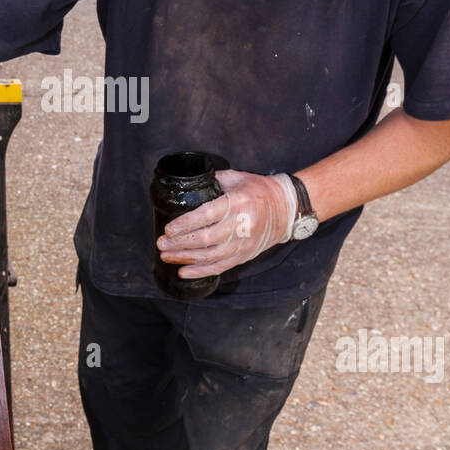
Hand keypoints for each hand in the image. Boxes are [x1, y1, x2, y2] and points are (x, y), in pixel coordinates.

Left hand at [156, 170, 296, 277]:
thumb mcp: (237, 178)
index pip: (207, 215)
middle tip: (161, 243)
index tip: (169, 229)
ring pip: (211, 256)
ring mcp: (244, 243)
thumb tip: (189, 185)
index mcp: (238, 202)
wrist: (287, 209)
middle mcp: (241, 225)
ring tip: (166, 256)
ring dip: (186, 258)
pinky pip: (221, 267)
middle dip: (180, 243)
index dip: (186, 224)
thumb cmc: (260, 190)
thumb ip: (213, 181)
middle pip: (206, 238)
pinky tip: (184, 271)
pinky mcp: (245, 255)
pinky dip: (201, 271)